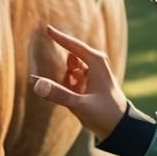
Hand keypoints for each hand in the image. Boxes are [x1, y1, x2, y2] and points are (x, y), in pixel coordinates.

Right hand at [31, 25, 128, 140]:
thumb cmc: (104, 114)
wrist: (120, 127)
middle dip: (64, 73)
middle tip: (74, 91)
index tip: (46, 27)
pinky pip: (71, 81)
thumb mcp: (80, 105)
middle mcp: (95, 63)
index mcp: (96, 62)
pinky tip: (77, 101)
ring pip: (69, 72)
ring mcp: (92, 72)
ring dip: (67, 84)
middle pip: (70, 59)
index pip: (73, 46)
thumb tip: (36, 84)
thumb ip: (58, 94)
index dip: (59, 37)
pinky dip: (69, 88)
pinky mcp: (89, 82)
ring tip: (80, 100)